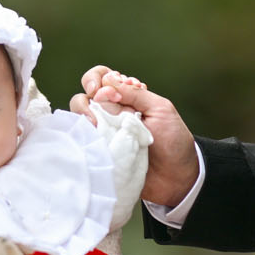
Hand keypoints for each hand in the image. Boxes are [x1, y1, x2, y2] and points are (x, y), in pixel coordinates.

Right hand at [72, 66, 195, 207]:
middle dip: (87, 97)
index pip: (102, 78)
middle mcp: (111, 113)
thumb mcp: (160, 109)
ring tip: (98, 127)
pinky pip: (82, 142)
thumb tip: (107, 83)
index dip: (97, 80)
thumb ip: (135, 95)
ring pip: (78, 118)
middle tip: (99, 107)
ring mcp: (104, 134)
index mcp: (127, 98)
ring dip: (84, 116)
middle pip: (84, 96)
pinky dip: (83, 138)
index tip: (108, 93)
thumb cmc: (173, 141)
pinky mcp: (100, 152)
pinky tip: (95, 142)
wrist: (177, 176)